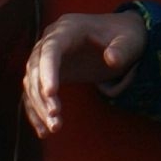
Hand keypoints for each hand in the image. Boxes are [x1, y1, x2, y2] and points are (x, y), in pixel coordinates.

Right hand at [21, 11, 147, 136]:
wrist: (120, 38)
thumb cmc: (125, 37)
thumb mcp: (129, 41)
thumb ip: (121, 50)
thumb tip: (111, 60)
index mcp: (68, 28)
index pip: (51, 49)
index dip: (48, 71)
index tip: (51, 93)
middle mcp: (51, 40)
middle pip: (35, 68)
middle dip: (42, 95)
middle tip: (55, 118)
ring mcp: (46, 57)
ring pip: (31, 83)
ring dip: (38, 107)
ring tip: (54, 129)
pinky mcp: (48, 73)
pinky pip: (34, 93)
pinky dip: (36, 111)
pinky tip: (43, 132)